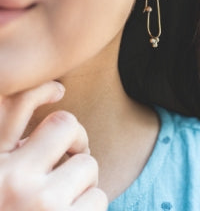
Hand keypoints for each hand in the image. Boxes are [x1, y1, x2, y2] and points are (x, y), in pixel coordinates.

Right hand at [0, 81, 107, 209]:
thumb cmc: (9, 210)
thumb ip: (9, 157)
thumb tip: (33, 132)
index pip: (17, 106)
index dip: (40, 92)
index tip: (58, 94)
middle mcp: (14, 180)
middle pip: (66, 126)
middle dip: (75, 142)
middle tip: (73, 159)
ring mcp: (43, 203)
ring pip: (88, 165)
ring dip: (82, 181)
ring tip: (65, 201)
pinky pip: (99, 198)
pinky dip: (89, 206)